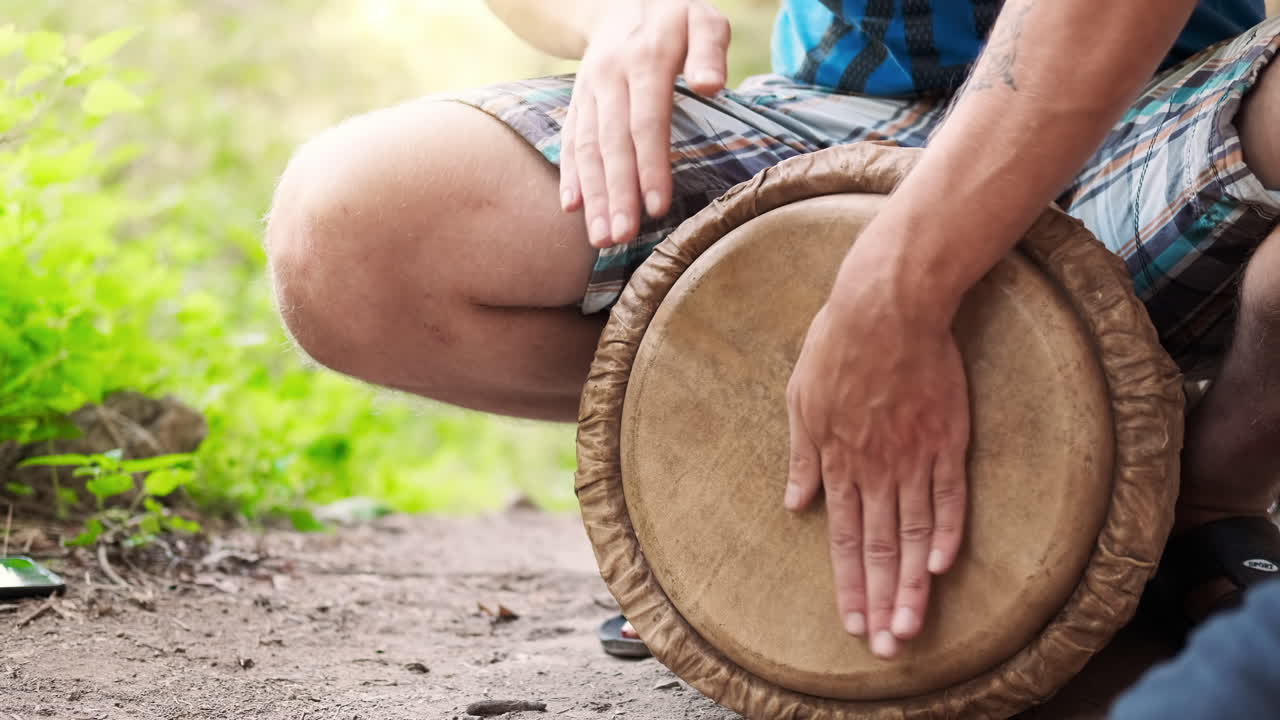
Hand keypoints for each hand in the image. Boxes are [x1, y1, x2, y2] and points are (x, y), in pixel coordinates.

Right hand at [560, 0, 729, 247]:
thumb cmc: (677, 16)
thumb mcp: (703, 19)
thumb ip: (710, 49)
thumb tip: (712, 84)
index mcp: (645, 61)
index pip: (646, 123)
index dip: (650, 167)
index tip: (656, 207)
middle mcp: (610, 78)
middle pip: (611, 144)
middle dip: (616, 194)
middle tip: (620, 238)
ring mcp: (589, 91)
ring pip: (587, 148)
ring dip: (593, 196)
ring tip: (600, 238)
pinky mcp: (578, 102)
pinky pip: (570, 140)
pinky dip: (569, 174)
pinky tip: (572, 208)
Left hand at [784, 269, 969, 659]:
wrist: (887, 306)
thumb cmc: (837, 347)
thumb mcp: (799, 400)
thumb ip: (801, 457)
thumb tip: (795, 504)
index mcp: (836, 460)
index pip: (844, 538)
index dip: (849, 583)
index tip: (852, 622)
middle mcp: (875, 467)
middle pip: (880, 547)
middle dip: (881, 602)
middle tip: (886, 647)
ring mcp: (914, 455)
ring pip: (914, 533)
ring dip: (913, 584)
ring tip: (913, 626)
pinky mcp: (947, 436)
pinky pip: (950, 494)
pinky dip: (946, 531)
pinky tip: (943, 566)